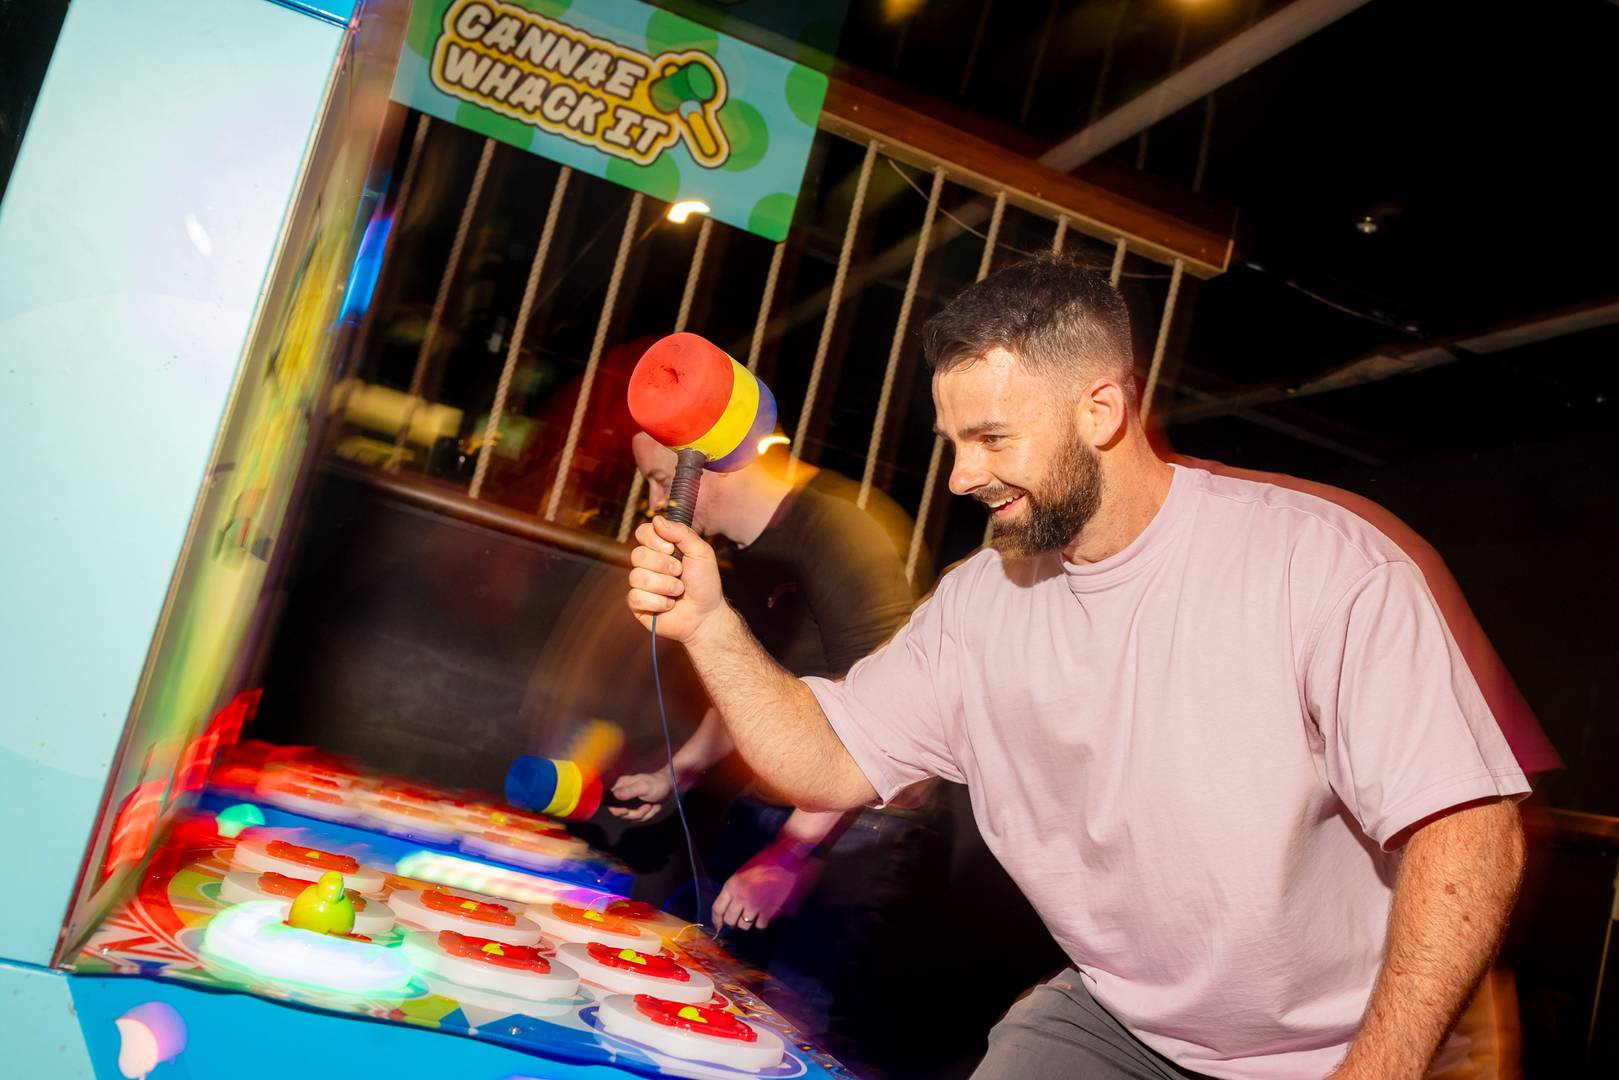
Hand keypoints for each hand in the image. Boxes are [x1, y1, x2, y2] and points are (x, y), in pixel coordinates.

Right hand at [608, 771, 675, 821]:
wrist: (670, 787)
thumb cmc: (657, 783)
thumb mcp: (644, 787)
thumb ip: (629, 791)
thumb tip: (615, 795)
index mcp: (622, 785)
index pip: (610, 801)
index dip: (617, 809)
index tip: (626, 811)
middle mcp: (623, 794)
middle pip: (622, 813)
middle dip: (636, 813)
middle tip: (648, 806)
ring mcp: (630, 802)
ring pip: (632, 816)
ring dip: (645, 814)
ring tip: (652, 805)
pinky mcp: (637, 807)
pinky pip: (639, 817)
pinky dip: (648, 814)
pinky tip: (654, 806)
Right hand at [627, 517, 726, 642]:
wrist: (706, 615)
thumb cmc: (705, 583)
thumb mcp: (701, 552)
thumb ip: (681, 533)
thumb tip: (657, 519)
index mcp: (661, 548)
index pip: (642, 532)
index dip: (653, 540)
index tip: (671, 549)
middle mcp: (648, 564)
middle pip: (637, 554)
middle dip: (664, 566)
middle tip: (680, 573)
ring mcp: (641, 584)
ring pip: (637, 577)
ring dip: (665, 586)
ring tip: (679, 591)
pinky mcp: (637, 603)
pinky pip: (635, 597)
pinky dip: (658, 602)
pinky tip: (669, 605)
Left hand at [710, 846, 822, 931]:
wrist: (786, 862)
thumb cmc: (765, 864)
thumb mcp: (743, 873)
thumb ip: (734, 889)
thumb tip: (728, 906)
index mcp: (732, 885)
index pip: (717, 909)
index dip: (717, 920)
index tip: (719, 925)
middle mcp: (740, 897)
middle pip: (730, 920)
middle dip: (734, 920)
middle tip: (740, 916)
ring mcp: (754, 906)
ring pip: (744, 925)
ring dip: (748, 922)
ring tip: (754, 913)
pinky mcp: (768, 911)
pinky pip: (760, 925)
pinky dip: (762, 922)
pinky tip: (764, 913)